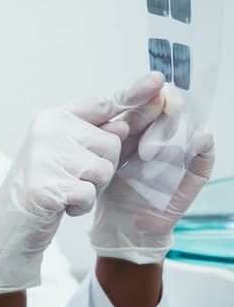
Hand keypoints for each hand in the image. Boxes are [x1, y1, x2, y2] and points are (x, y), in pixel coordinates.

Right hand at [0, 72, 165, 293]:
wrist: (8, 223)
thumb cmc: (44, 186)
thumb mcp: (68, 155)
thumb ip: (94, 137)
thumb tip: (123, 127)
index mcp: (53, 118)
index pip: (102, 103)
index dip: (133, 92)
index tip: (159, 79)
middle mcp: (47, 131)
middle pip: (111, 143)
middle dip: (102, 169)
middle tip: (71, 179)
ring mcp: (43, 156)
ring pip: (103, 170)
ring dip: (91, 189)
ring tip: (64, 191)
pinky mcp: (45, 185)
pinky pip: (89, 194)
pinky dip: (79, 207)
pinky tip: (59, 206)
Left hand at [89, 88, 215, 264]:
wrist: (120, 223)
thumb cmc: (106, 189)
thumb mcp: (101, 155)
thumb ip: (107, 132)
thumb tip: (112, 104)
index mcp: (134, 124)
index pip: (144, 98)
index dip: (146, 90)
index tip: (150, 83)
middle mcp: (158, 131)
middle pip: (166, 105)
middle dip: (158, 107)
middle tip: (149, 112)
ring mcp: (179, 146)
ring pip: (184, 122)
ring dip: (168, 132)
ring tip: (146, 154)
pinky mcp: (196, 165)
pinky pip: (204, 144)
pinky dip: (196, 140)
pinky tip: (185, 145)